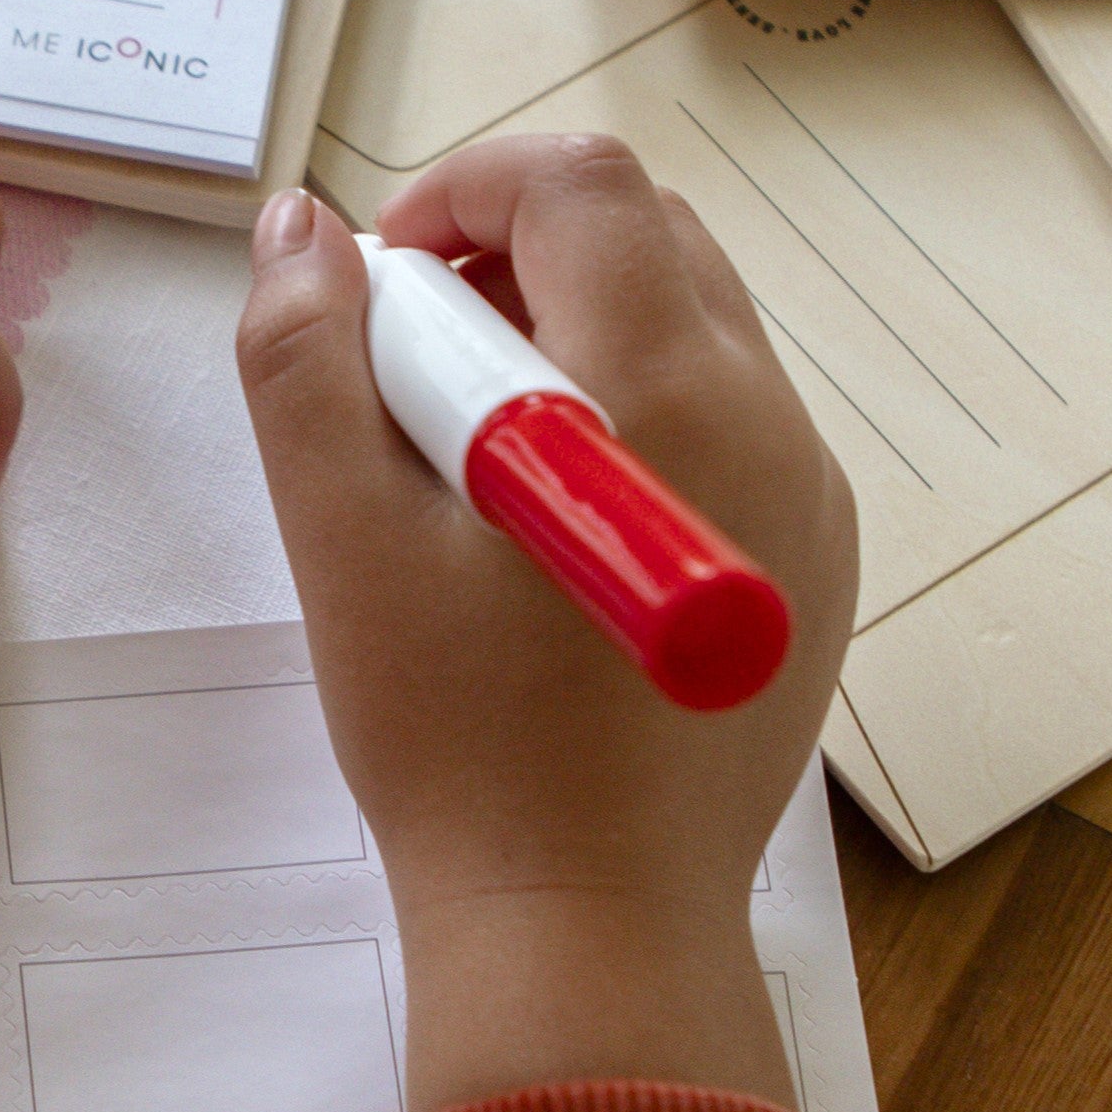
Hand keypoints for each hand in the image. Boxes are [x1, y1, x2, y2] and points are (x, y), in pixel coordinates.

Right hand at [234, 138, 856, 1111]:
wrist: (584, 926)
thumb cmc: (455, 741)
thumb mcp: (341, 538)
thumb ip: (306, 358)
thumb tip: (300, 229)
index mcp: (664, 392)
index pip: (583, 185)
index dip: (465, 188)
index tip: (382, 278)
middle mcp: (767, 420)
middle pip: (648, 238)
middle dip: (514, 254)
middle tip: (409, 362)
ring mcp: (806, 495)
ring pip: (689, 326)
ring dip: (567, 333)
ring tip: (464, 456)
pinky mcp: (810, 562)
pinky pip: (721, 422)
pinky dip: (625, 414)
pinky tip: (538, 527)